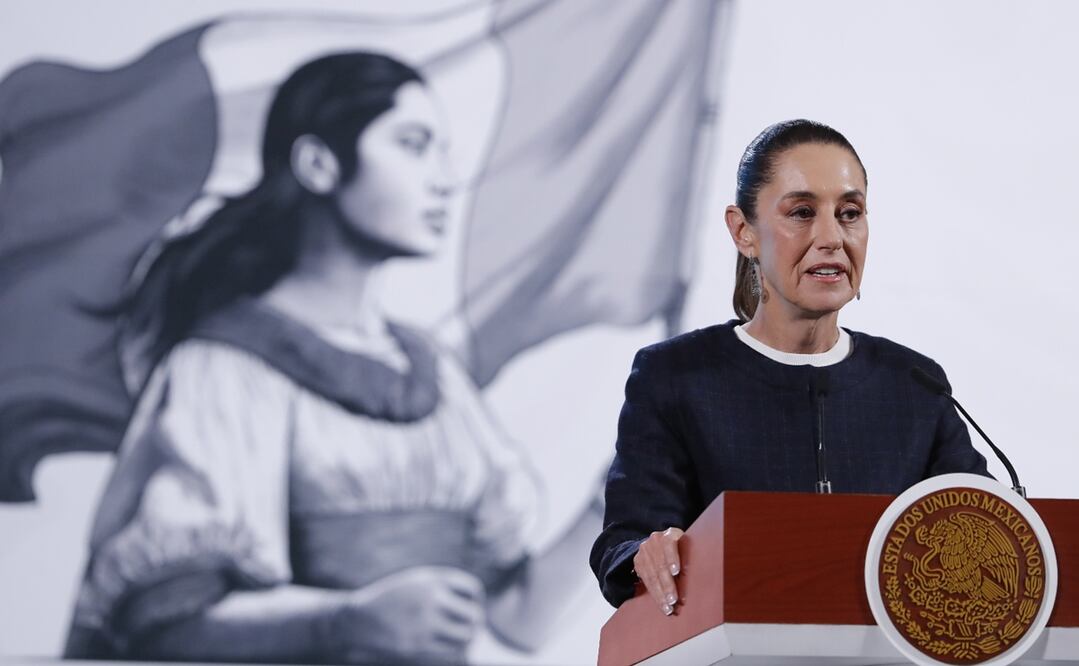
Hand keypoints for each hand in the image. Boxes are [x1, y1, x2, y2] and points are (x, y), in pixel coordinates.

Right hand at [321, 566, 484, 663]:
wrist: (358, 621)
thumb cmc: (392, 600)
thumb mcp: (416, 582)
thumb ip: (444, 587)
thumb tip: (476, 607)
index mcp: (431, 580)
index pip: (472, 589)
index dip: (476, 599)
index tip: (469, 605)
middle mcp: (430, 599)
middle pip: (473, 615)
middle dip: (475, 621)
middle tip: (470, 625)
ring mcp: (424, 624)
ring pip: (466, 637)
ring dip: (468, 639)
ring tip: (462, 638)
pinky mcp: (417, 646)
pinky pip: (452, 654)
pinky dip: (457, 653)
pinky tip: (452, 649)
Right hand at [632, 527, 683, 615]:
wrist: (658, 543)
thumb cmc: (681, 548)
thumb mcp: (686, 546)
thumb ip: (690, 556)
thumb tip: (699, 577)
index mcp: (670, 534)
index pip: (669, 544)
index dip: (672, 558)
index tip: (676, 572)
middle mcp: (655, 540)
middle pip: (660, 564)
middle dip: (667, 584)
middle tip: (674, 600)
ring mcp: (645, 550)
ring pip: (652, 575)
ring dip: (661, 594)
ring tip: (668, 607)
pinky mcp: (638, 561)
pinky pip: (646, 581)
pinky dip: (655, 595)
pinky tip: (662, 604)